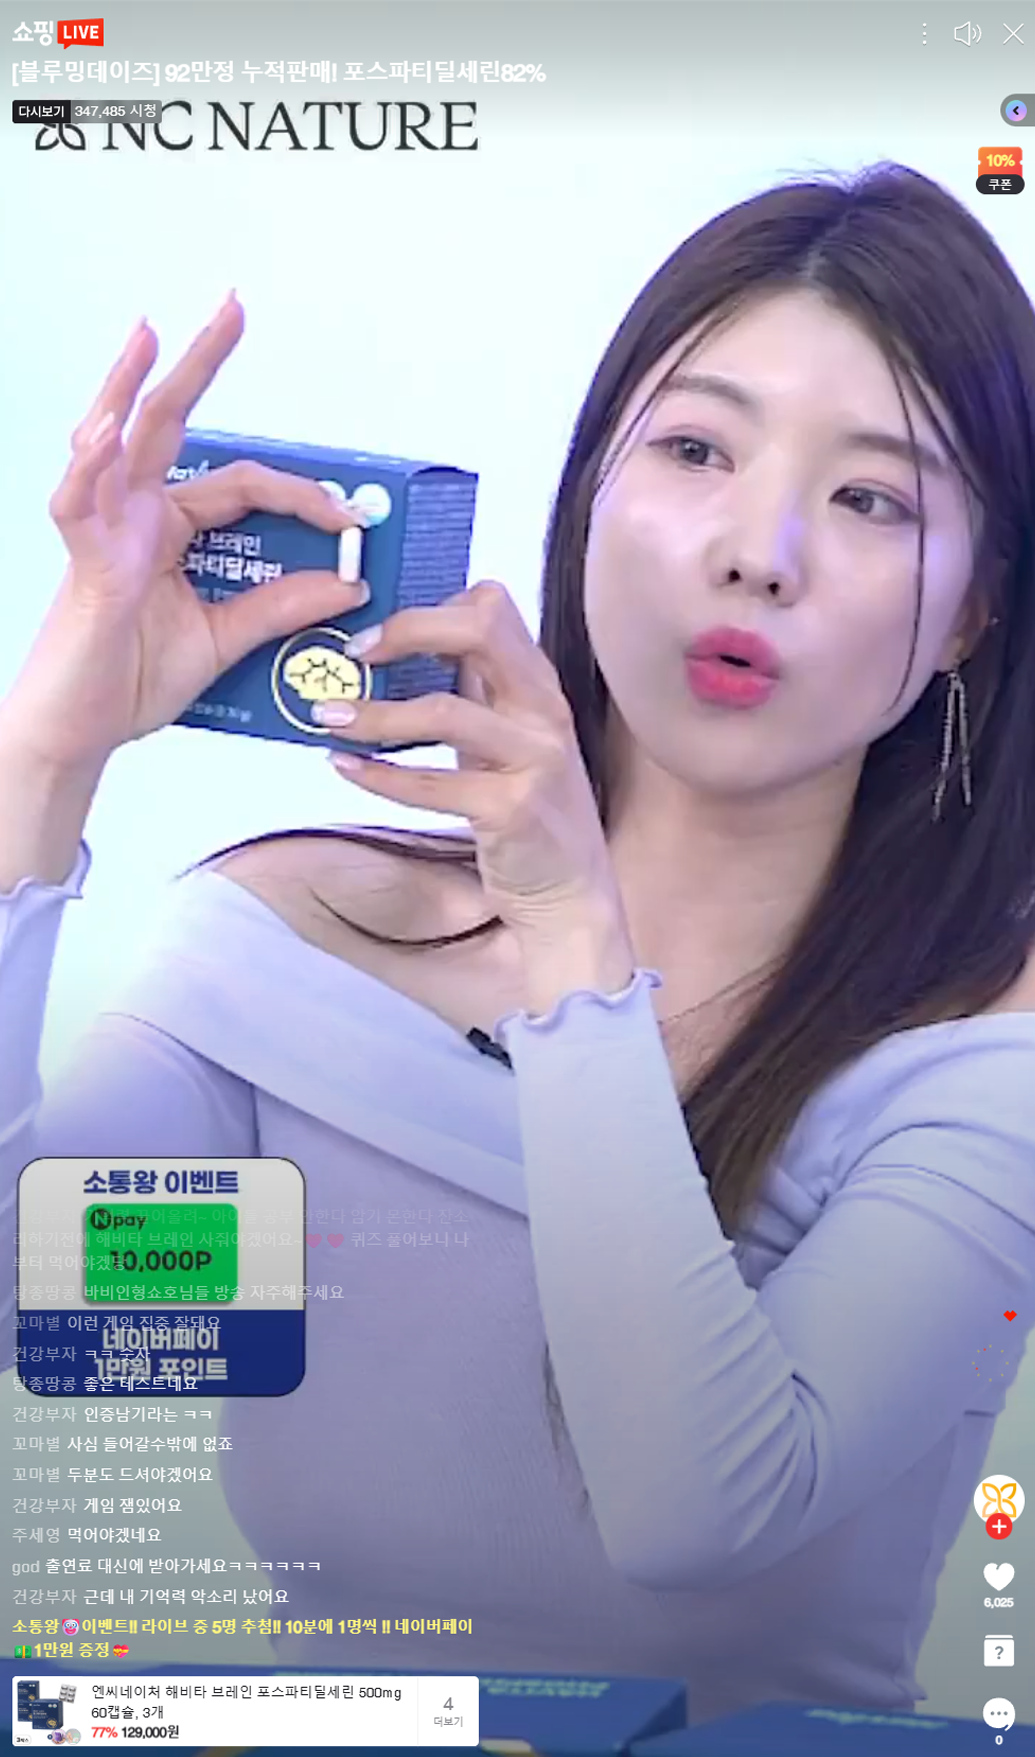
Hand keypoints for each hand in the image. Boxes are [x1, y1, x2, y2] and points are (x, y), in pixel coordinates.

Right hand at [1, 294, 368, 774]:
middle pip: (170, 425)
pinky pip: (78, 505)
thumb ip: (282, 608)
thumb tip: (349, 582)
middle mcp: (137, 516)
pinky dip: (89, 467)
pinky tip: (103, 430)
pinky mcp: (84, 562)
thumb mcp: (228, 641)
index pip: (245, 487)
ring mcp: (105, 532)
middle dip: (201, 363)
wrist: (83, 730)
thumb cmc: (135, 680)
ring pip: (117, 443)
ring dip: (132, 385)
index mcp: (173, 530)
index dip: (302, 496)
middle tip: (233, 304)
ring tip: (151, 333)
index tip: (351, 515)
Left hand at [320, 581, 635, 983]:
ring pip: (443, 711)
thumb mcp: (503, 735)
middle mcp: (543, 709)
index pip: (490, 605)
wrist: (569, 891)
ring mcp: (534, 758)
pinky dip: (379, 775)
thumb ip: (468, 689)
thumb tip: (400, 643)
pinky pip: (431, 784)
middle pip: (481, 628)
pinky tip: (344, 767)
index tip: (379, 634)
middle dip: (406, 629)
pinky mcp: (513, 810)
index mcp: (537, 682)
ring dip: (374, 712)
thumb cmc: (523, 806)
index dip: (428, 607)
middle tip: (353, 654)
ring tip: (327, 716)